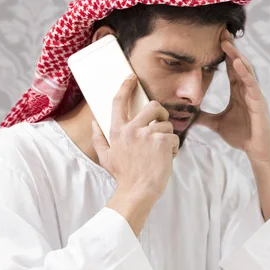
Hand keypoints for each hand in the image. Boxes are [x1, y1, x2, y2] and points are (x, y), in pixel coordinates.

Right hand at [92, 74, 178, 233]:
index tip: (131, 77)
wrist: (137, 192)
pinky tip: (166, 160)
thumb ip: (98, 139)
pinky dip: (174, 150)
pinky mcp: (162, 141)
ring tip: (161, 154)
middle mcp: (131, 129)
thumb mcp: (105, 157)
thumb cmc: (123, 176)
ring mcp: (147, 134)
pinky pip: (174, 139)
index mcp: (117, 130)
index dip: (126, 86)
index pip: (119, 101)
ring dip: (168, 139)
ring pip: (166, 126)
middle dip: (161, 113)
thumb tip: (94, 123)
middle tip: (162, 124)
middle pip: (153, 106)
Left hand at [196, 30, 269, 163]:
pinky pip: (252, 85)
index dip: (224, 54)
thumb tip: (189, 114)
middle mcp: (247, 89)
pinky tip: (238, 64)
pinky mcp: (259, 103)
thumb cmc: (243, 136)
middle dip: (231, 49)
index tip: (215, 39)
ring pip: (246, 71)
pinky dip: (245, 73)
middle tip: (221, 32)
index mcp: (238, 92)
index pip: (231, 68)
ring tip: (228, 44)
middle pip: (239, 64)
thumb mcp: (218, 124)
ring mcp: (254, 95)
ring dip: (237, 56)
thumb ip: (205, 117)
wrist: (258, 151)